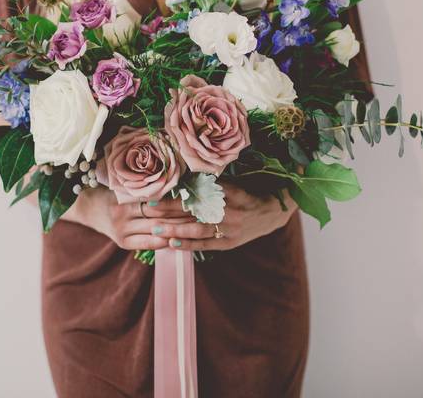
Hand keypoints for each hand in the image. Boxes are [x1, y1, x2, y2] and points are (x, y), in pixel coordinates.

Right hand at [63, 186, 198, 250]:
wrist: (88, 207)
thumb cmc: (112, 189)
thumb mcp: (126, 182)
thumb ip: (146, 184)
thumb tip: (179, 179)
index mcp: (125, 197)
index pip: (159, 200)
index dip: (180, 200)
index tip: (200, 197)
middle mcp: (123, 216)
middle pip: (160, 216)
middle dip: (184, 215)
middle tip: (206, 213)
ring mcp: (123, 232)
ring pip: (158, 231)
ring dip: (179, 229)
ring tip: (199, 226)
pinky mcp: (123, 243)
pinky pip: (149, 244)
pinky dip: (166, 241)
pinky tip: (181, 239)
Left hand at [155, 182, 297, 251]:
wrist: (273, 213)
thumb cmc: (248, 194)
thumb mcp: (234, 183)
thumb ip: (212, 183)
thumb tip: (183, 179)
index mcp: (231, 192)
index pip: (200, 192)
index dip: (179, 192)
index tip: (160, 190)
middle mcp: (231, 211)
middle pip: (196, 210)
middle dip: (170, 210)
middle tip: (149, 208)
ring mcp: (230, 229)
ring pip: (198, 229)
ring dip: (175, 229)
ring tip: (155, 228)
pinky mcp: (229, 243)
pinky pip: (206, 244)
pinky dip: (188, 244)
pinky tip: (171, 243)